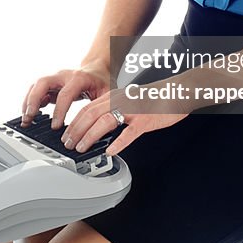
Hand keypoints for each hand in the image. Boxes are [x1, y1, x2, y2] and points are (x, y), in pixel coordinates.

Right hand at [20, 59, 110, 129]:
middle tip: (30, 117)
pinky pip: (36, 91)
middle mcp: (63, 76)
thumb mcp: (107, 93)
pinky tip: (29, 115)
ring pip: (36, 85)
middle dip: (34, 100)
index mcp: (79, 78)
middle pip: (43, 83)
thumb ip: (103, 107)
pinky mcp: (50, 84)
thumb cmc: (101, 81)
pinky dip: (30, 102)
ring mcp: (55, 78)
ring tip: (25, 119)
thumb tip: (102, 124)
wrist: (96, 69)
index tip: (55, 126)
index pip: (65, 93)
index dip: (59, 110)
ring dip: (28, 102)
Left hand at [61, 85, 188, 156]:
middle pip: (90, 114)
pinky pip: (129, 132)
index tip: (66, 135)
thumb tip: (98, 127)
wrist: (177, 91)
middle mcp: (120, 100)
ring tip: (82, 148)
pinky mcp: (146, 120)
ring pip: (105, 121)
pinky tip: (111, 151)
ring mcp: (133, 110)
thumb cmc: (154, 98)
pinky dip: (118, 143)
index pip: (87, 108)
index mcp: (114, 96)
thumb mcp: (128, 100)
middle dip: (75, 130)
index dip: (74, 122)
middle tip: (68, 144)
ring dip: (90, 136)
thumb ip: (114, 110)